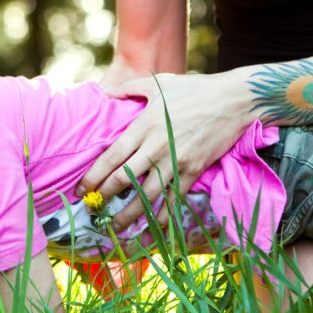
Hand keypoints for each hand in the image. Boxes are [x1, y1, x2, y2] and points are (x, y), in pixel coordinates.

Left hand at [76, 72, 252, 230]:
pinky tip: (152, 227)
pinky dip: (163, 215)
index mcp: (143, 126)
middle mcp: (155, 147)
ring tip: (117, 227)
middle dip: (105, 197)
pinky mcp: (194, 171)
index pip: (111, 158)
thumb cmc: (193, 89)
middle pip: (124, 180)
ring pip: (147, 195)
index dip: (93, 177)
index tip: (80, 190)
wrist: (233, 100)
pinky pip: (174, 198)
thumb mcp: (157, 85)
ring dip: (130, 214)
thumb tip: (103, 92)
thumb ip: (127, 89)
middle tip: (93, 209)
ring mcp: (176, 161)